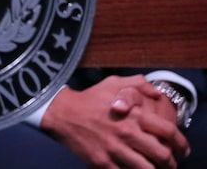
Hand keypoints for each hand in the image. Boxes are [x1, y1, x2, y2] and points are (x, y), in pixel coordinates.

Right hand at [42, 76, 187, 167]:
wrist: (62, 113)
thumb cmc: (90, 98)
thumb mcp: (113, 83)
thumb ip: (138, 84)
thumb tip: (158, 94)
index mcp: (134, 115)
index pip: (168, 132)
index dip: (181, 143)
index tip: (182, 150)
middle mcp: (127, 133)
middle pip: (162, 155)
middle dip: (171, 163)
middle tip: (170, 164)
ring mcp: (115, 149)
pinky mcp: (103, 162)